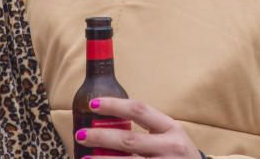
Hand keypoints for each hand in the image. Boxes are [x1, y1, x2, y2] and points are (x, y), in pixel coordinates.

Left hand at [75, 97, 200, 157]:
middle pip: (129, 140)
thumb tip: (109, 123)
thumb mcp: (171, 137)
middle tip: (80, 134)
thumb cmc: (179, 156)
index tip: (93, 104)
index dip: (114, 106)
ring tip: (85, 157)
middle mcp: (170, 147)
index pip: (139, 110)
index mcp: (172, 128)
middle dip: (101, 136)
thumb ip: (149, 130)